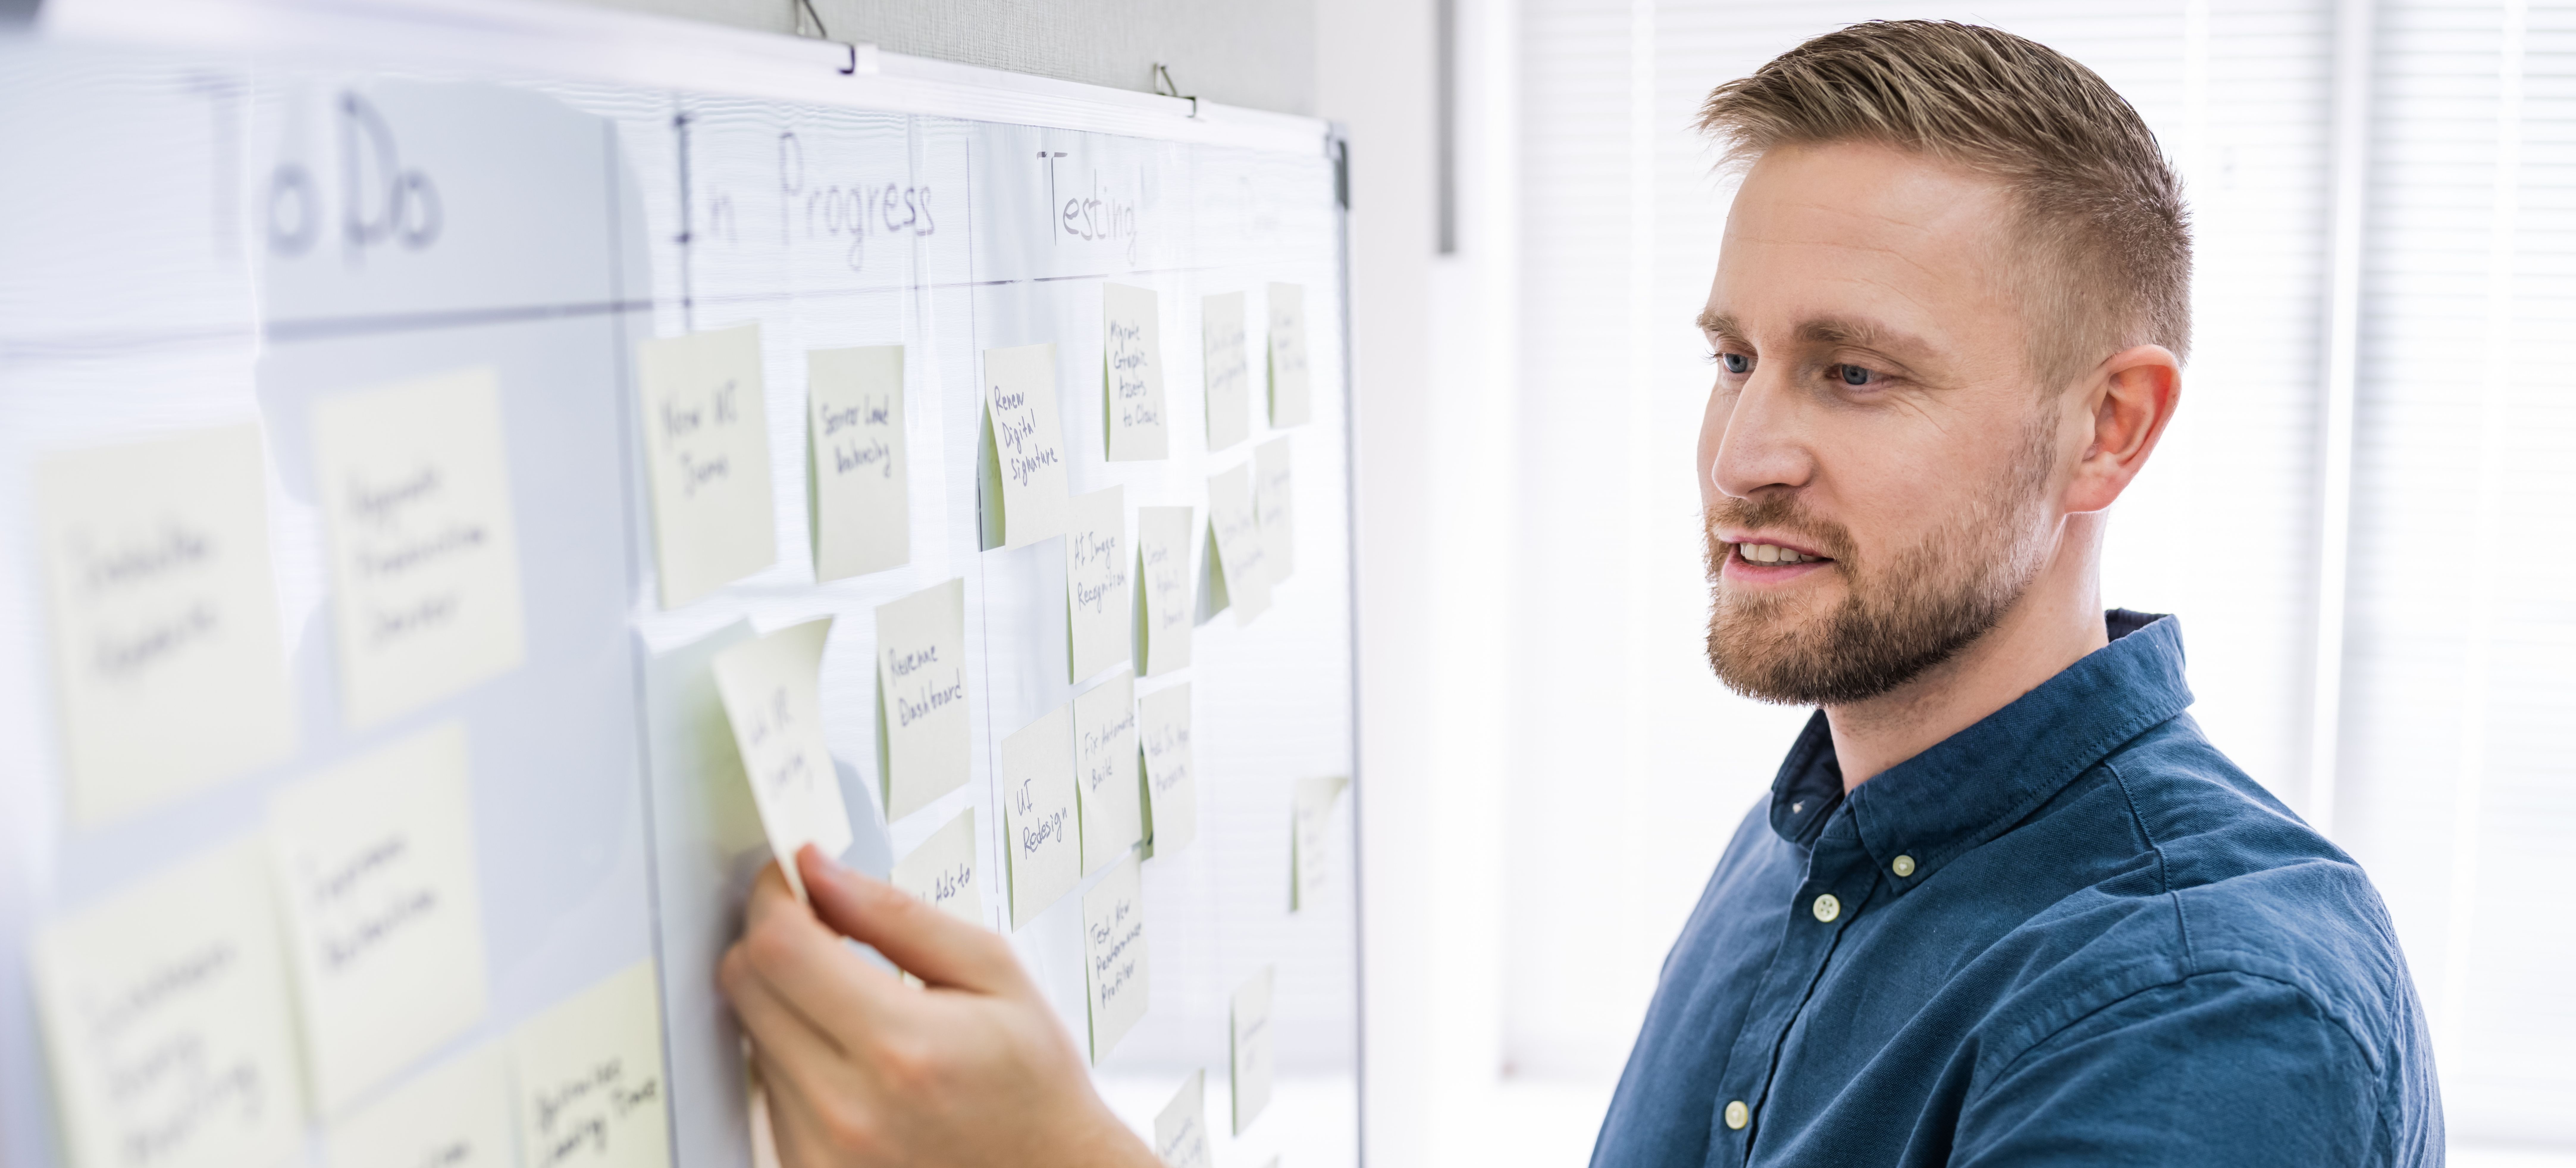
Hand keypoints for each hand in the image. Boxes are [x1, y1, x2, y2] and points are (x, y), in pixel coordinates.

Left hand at [719, 845, 1159, 1167]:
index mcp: (901, 1046)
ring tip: (858, 1006)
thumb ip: (896, 915)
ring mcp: (818, 1148)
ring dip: (787, 999)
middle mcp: (846, 1107)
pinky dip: (795, 1053)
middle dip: (774, 936)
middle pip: (745, 985)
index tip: (794, 877)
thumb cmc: (1033, 1081)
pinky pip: (765, 1084)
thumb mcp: (993, 973)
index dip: (775, 895)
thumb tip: (820, 869)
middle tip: (823, 926)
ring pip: (751, 1031)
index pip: (781, 948)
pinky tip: (853, 1056)